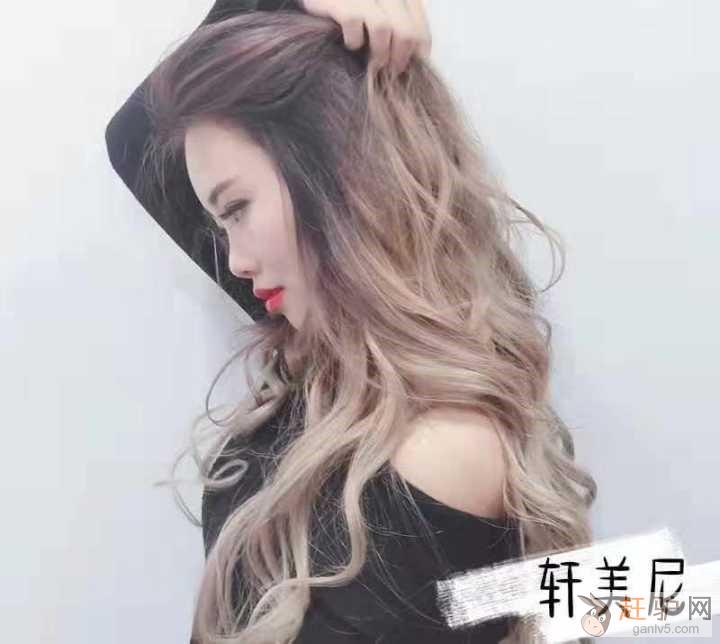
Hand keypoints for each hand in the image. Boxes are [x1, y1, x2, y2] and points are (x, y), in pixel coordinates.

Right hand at [298, 0, 431, 76]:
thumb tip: (415, 59)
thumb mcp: (383, 13)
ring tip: (373, 64)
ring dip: (379, 54)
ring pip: (383, 27)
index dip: (419, 53)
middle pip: (406, 31)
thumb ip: (401, 27)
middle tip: (391, 72)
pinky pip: (353, 22)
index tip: (409, 68)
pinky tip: (351, 44)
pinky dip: (353, 40)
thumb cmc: (354, 7)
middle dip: (400, 59)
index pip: (420, 27)